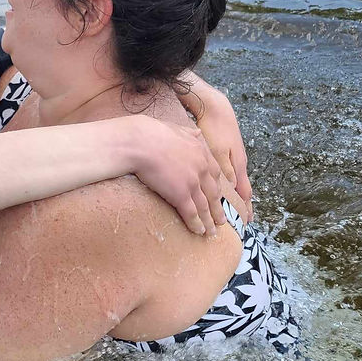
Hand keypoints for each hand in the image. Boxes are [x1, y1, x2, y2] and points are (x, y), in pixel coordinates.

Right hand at [129, 117, 224, 235]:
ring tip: (211, 231)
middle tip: (221, 220)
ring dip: (209, 221)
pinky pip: (191, 213)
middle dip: (217, 208)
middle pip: (213, 193)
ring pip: (205, 206)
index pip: (214, 174)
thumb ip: (189, 133)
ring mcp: (192, 183)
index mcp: (201, 153)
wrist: (140, 142)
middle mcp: (201, 169)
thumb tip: (197, 132)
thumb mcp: (176, 128)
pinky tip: (199, 231)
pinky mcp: (181, 194)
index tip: (218, 197)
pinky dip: (197, 224)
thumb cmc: (151, 133)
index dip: (217, 188)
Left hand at [194, 90, 252, 220]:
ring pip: (235, 181)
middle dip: (241, 205)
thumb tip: (233, 187)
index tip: (245, 223)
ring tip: (230, 207)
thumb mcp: (218, 150)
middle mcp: (238, 162)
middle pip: (242, 189)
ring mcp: (234, 156)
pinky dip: (228, 183)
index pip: (244, 193)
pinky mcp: (227, 151)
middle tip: (240, 221)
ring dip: (234, 195)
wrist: (216, 107)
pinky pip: (229, 173)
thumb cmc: (216, 129)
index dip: (245, 208)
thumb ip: (225, 169)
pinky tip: (222, 185)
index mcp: (238, 165)